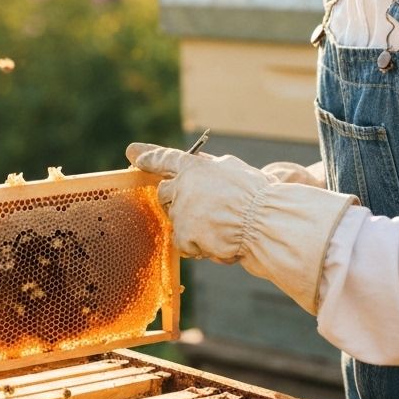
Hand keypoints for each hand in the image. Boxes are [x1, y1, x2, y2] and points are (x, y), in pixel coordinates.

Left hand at [126, 142, 356, 313]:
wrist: (266, 222)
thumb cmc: (260, 197)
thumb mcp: (234, 172)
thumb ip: (210, 172)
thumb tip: (197, 175)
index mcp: (196, 166)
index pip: (165, 159)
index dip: (148, 156)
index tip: (132, 153)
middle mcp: (184, 185)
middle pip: (164, 193)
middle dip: (177, 202)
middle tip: (203, 210)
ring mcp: (182, 210)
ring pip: (175, 218)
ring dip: (191, 224)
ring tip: (220, 225)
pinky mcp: (184, 234)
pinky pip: (184, 242)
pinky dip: (199, 245)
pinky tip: (219, 241)